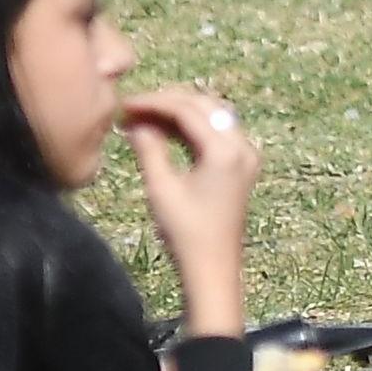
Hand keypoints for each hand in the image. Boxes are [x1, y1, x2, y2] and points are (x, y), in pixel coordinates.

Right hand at [119, 88, 259, 338]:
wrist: (212, 268)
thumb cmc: (184, 233)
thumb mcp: (161, 188)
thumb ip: (149, 148)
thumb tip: (136, 121)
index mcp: (227, 151)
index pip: (188, 109)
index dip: (154, 102)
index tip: (125, 104)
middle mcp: (244, 147)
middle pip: (204, 106)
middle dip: (167, 103)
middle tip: (132, 109)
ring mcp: (246, 156)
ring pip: (212, 116)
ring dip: (179, 113)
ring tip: (142, 118)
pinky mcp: (242, 166)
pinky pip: (217, 133)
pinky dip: (191, 128)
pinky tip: (162, 131)